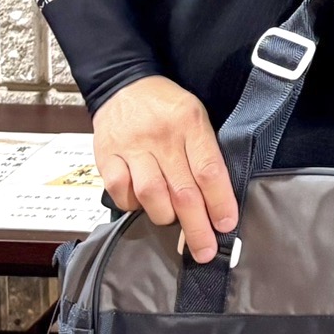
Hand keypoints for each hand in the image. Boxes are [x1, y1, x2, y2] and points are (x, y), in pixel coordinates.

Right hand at [93, 75, 236, 263]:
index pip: (209, 170)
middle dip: (196, 227)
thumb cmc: (167, 106)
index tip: (226, 225)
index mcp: (190, 123)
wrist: (124, 83)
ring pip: (151, 195)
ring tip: (172, 221)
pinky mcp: (107, 155)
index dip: (220, 202)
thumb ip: (205, 153)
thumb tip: (218, 200)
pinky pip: (121, 191)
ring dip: (165, 217)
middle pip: (183, 191)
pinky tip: (142, 203)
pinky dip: (132, 205)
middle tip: (205, 250)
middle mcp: (161, 136)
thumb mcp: (196, 116)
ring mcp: (131, 146)